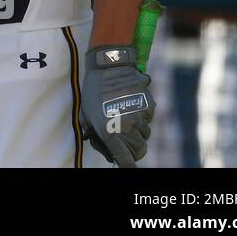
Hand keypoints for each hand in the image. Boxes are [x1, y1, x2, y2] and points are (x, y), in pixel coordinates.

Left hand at [81, 45, 154, 166]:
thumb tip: (107, 152)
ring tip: (125, 117)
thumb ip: (96, 135)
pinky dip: (142, 116)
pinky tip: (131, 104)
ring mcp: (140, 117)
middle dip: (134, 149)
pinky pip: (148, 119)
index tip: (129, 168)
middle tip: (127, 141)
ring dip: (138, 132)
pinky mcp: (149, 106)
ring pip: (145, 134)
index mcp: (109, 131)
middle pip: (140, 150)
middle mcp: (127, 127)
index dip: (127, 165)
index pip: (124, 158)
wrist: (109, 67)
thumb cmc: (93, 91)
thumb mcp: (88, 115)